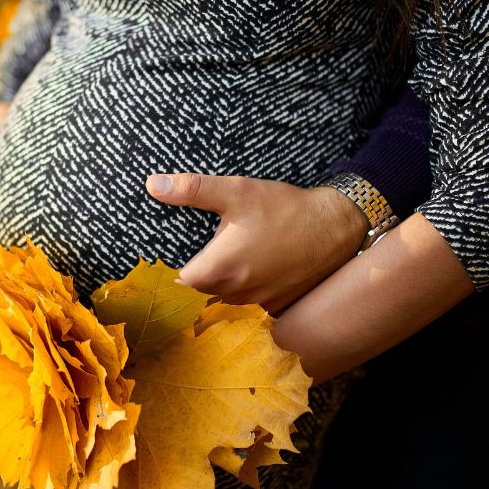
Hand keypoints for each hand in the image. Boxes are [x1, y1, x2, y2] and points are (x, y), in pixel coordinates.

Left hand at [145, 173, 369, 312]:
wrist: (335, 227)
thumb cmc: (284, 208)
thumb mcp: (236, 191)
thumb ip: (192, 189)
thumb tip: (152, 185)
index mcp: (222, 267)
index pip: (182, 281)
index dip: (177, 267)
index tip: (178, 254)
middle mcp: (237, 291)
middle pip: (202, 289)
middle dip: (201, 271)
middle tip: (208, 248)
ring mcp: (259, 301)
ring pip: (226, 295)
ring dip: (224, 279)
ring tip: (233, 253)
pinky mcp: (277, 304)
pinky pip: (250, 300)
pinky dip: (247, 286)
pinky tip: (256, 264)